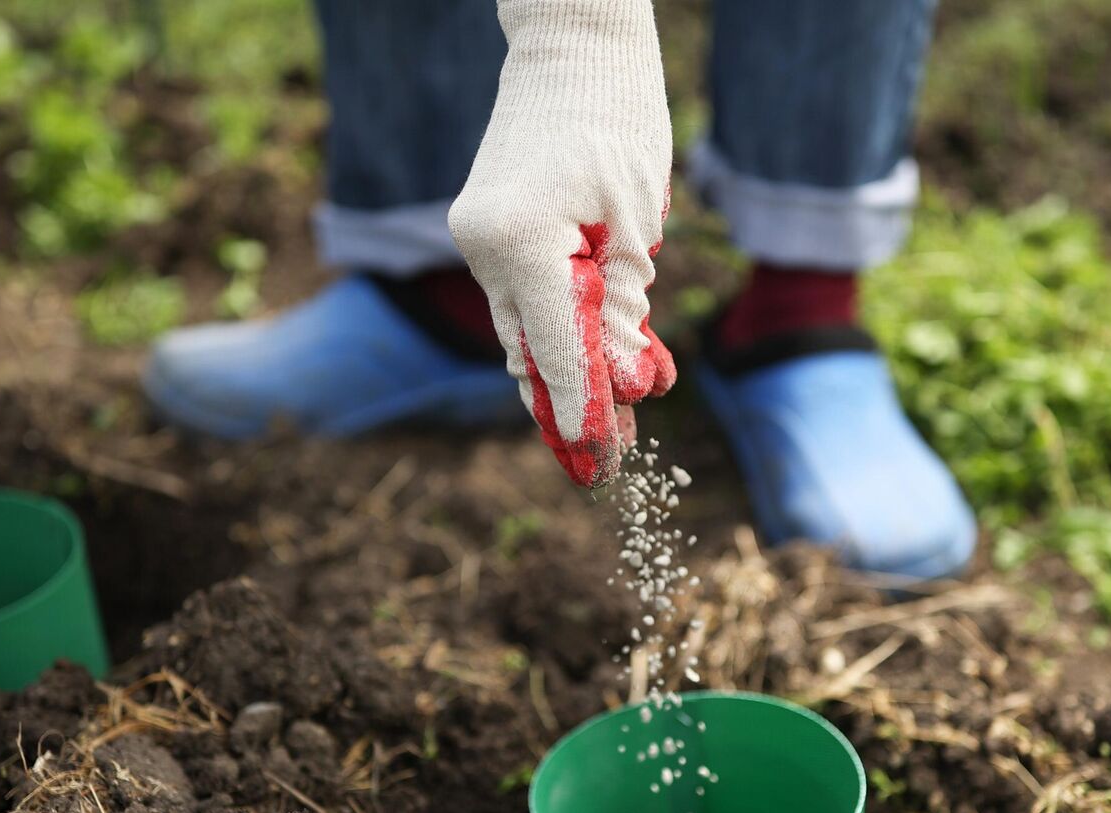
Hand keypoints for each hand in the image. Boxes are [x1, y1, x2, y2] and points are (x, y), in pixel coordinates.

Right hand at [449, 0, 674, 487]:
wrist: (572, 47)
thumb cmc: (617, 120)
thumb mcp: (634, 227)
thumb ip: (621, 311)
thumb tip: (623, 388)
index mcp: (519, 240)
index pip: (554, 350)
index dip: (581, 414)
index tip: (600, 467)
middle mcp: (482, 246)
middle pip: (527, 354)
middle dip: (571, 410)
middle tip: (608, 467)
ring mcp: (475, 239)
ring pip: (520, 333)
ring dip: (565, 377)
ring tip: (611, 428)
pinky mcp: (484, 232)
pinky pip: (518, 301)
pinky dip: (553, 334)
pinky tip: (593, 365)